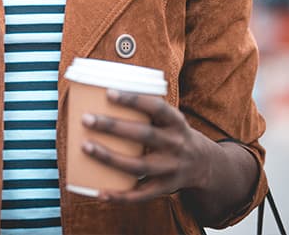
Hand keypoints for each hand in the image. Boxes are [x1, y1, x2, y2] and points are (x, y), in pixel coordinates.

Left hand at [81, 89, 216, 201]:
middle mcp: (175, 144)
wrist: (203, 164)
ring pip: (138, 165)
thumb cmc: (170, 133)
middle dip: (113, 126)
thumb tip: (101, 93)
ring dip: (110, 157)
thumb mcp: (168, 118)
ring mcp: (170, 168)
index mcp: (176, 122)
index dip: (134, 100)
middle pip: (144, 135)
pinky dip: (120, 196)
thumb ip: (145, 109)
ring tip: (86, 147)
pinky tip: (99, 192)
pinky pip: (141, 195)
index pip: (157, 107)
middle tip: (86, 119)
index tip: (109, 93)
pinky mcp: (164, 188)